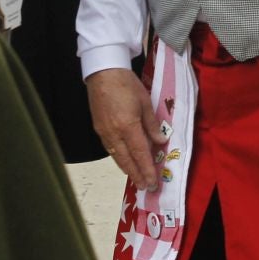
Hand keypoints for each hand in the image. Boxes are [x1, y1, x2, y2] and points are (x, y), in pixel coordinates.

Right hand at [88, 68, 159, 190]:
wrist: (103, 72)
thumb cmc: (127, 84)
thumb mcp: (145, 102)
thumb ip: (152, 125)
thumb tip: (160, 142)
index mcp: (128, 126)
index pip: (140, 153)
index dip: (147, 169)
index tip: (153, 182)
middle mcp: (114, 133)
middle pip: (127, 160)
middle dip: (137, 175)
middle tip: (146, 186)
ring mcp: (104, 132)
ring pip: (117, 157)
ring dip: (127, 169)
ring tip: (136, 179)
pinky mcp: (98, 128)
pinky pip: (110, 149)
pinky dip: (118, 159)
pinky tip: (124, 162)